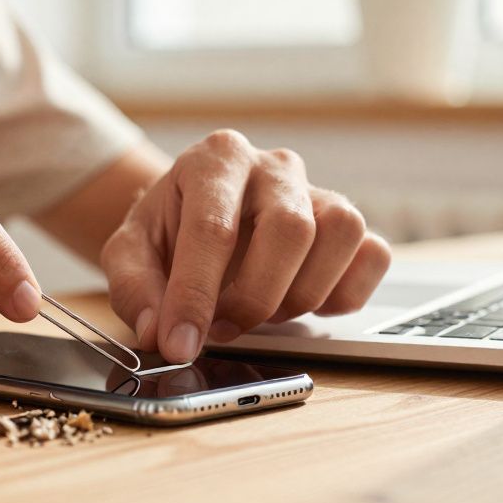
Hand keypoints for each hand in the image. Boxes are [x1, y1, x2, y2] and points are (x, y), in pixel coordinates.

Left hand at [100, 130, 391, 363]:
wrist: (195, 216)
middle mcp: (273, 166)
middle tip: (225, 328)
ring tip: (262, 311)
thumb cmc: (167, 232)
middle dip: (256, 296)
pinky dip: (344, 293)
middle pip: (291, 227)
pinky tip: (302, 302)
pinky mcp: (348, 224)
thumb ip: (134, 288)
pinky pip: (373, 256)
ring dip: (302, 293)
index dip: (195, 294)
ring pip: (340, 234)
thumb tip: (159, 331)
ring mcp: (318, 191)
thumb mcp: (129, 253)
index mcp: (215, 159)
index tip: (182, 343)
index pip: (213, 228)